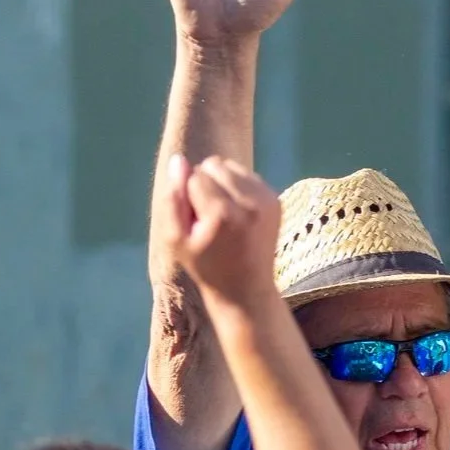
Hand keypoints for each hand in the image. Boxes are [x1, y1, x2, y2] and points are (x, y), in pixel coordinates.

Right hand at [165, 154, 280, 304]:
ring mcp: (267, 200)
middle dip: (205, 182)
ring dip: (222, 182)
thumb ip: (173, 199)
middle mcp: (249, 202)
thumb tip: (178, 160)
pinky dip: (238, 187)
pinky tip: (238, 213)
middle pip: (214, 164)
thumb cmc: (206, 267)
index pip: (195, 176)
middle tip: (208, 215)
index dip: (188, 195)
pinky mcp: (276, 199)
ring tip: (223, 213)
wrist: (247, 289)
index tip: (195, 221)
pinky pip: (247, 175)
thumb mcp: (176, 240)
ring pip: (231, 166)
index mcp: (222, 214)